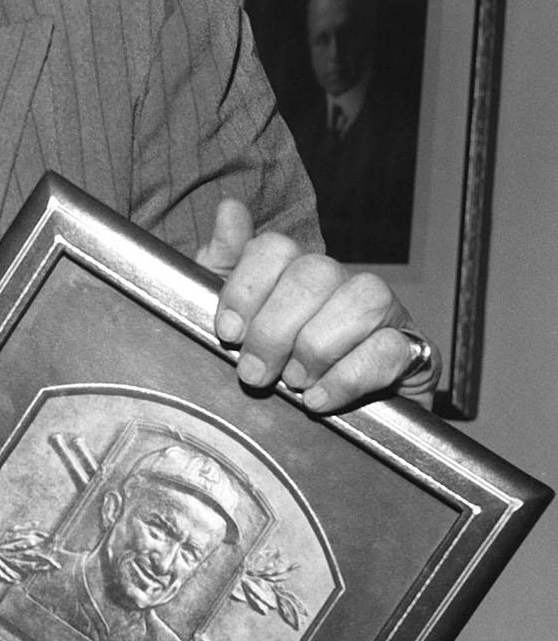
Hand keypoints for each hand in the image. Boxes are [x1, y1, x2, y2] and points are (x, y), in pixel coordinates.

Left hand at [197, 197, 426, 412]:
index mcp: (298, 272)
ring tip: (294, 384)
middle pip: (314, 274)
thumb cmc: (279, 370)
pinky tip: (320, 398)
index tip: (227, 331)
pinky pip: (389, 349)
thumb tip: (229, 208)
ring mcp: (385, 315)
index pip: (276, 248)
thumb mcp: (237, 320)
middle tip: (254, 372)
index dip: (246, 288)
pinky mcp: (415, 352)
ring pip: (361, 300)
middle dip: (274, 330)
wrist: (328, 432)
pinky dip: (347, 377)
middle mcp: (344, 283)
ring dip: (315, 348)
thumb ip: (224, 266)